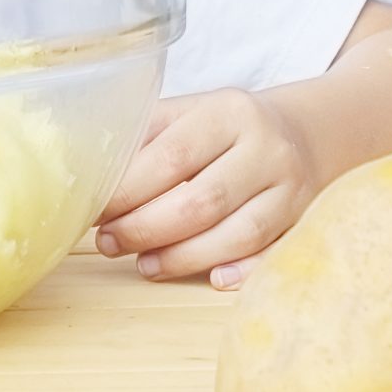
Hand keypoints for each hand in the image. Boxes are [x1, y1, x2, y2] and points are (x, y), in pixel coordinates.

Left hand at [94, 87, 326, 290]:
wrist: (302, 133)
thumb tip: (87, 170)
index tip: (96, 211)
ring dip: (183, 257)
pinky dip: (241, 270)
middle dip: (147, 228)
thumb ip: (145, 135)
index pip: (173, 156)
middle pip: (202, 200)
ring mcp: (290, 187)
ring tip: (142, 264)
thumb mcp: (189, 112)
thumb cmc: (226, 127)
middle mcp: (265, 148)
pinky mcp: (303, 220)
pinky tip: (210, 279)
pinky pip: (271, 253)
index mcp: (228, 112)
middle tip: (109, 243)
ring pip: (237, 234)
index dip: (129, 190)